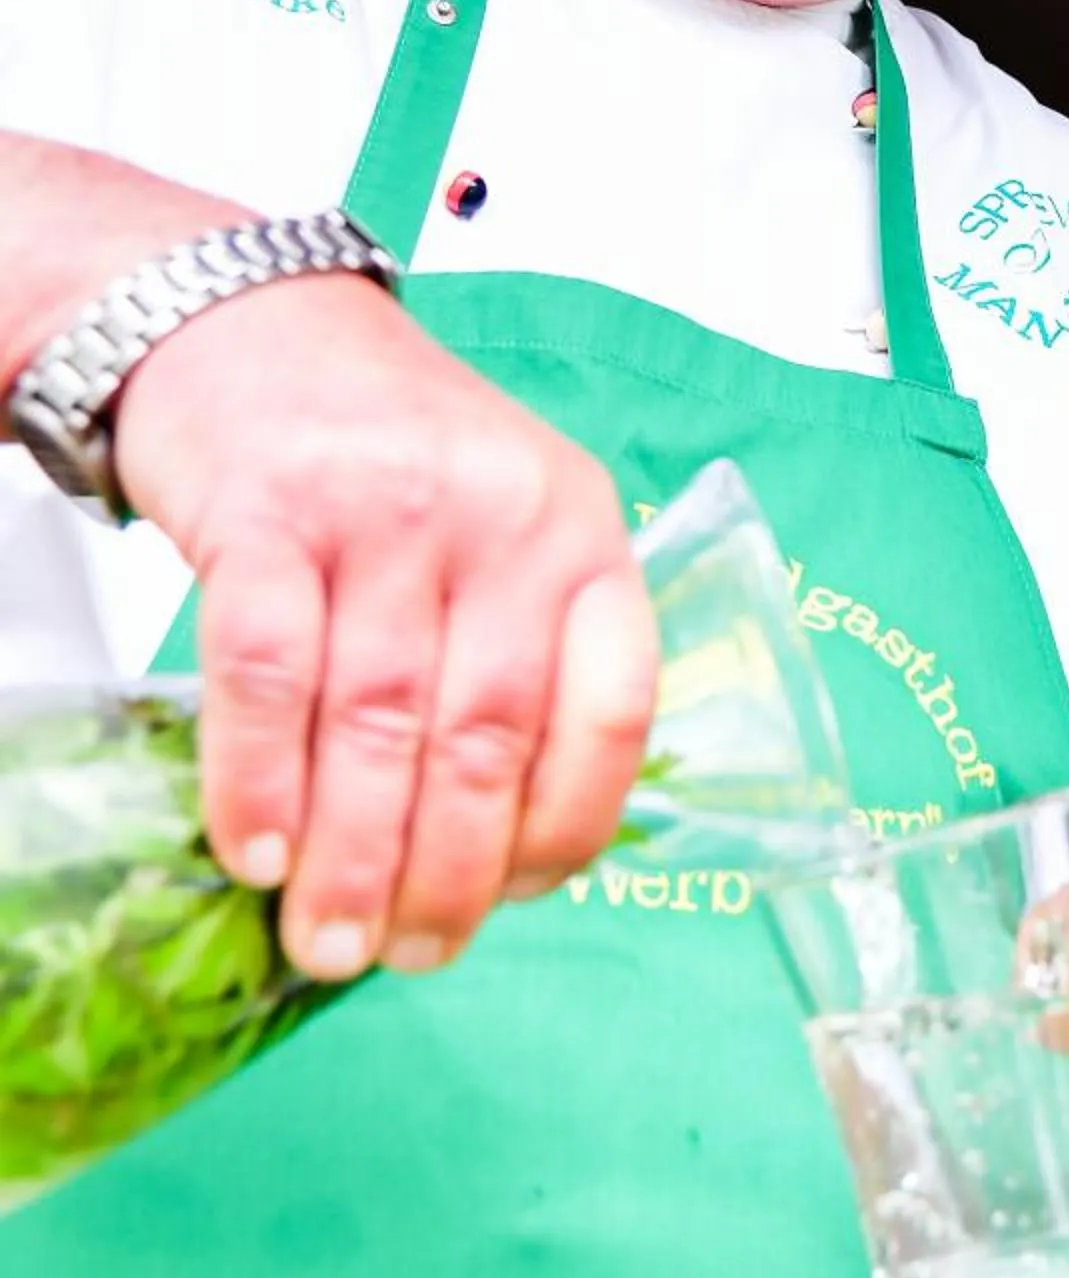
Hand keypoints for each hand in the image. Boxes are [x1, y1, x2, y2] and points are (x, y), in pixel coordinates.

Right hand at [114, 273, 657, 982]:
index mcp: (582, 530)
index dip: (570, 826)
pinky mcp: (269, 509)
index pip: (613, 706)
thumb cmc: (385, 451)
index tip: (514, 901)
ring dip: (349, 854)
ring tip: (324, 939)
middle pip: (485, 736)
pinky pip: (268, 672)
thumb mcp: (501, 520)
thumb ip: (519, 652)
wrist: (245, 320)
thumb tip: (502, 851)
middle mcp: (501, 516)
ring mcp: (385, 508)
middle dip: (444, 875)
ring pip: (378, 720)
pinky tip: (254, 850)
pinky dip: (259, 777)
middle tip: (398, 956)